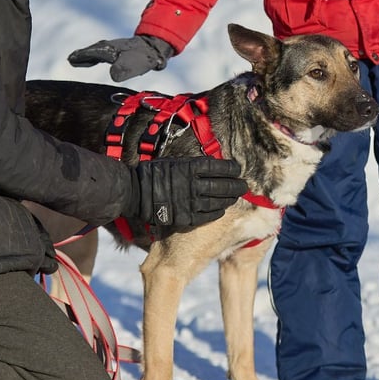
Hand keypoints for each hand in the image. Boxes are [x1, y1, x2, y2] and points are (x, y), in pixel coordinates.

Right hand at [68, 35, 174, 81]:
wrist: (156, 48)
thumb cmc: (144, 57)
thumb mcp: (135, 64)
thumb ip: (124, 69)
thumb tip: (113, 75)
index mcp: (111, 49)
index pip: (94, 52)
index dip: (83, 56)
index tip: (71, 59)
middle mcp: (111, 47)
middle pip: (93, 50)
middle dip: (82, 55)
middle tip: (71, 59)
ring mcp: (116, 48)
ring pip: (98, 51)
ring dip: (88, 56)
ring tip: (76, 60)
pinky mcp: (121, 51)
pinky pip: (104, 53)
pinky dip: (96, 56)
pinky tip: (96, 61)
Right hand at [126, 157, 247, 226]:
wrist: (134, 193)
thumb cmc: (152, 174)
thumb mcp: (173, 161)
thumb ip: (191, 164)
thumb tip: (210, 164)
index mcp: (190, 167)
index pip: (219, 167)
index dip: (231, 168)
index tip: (237, 169)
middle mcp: (193, 184)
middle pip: (223, 185)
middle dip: (236, 185)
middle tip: (244, 185)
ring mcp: (190, 202)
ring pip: (218, 201)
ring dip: (230, 199)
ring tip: (235, 197)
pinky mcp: (186, 217)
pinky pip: (208, 215)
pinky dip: (218, 212)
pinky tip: (222, 209)